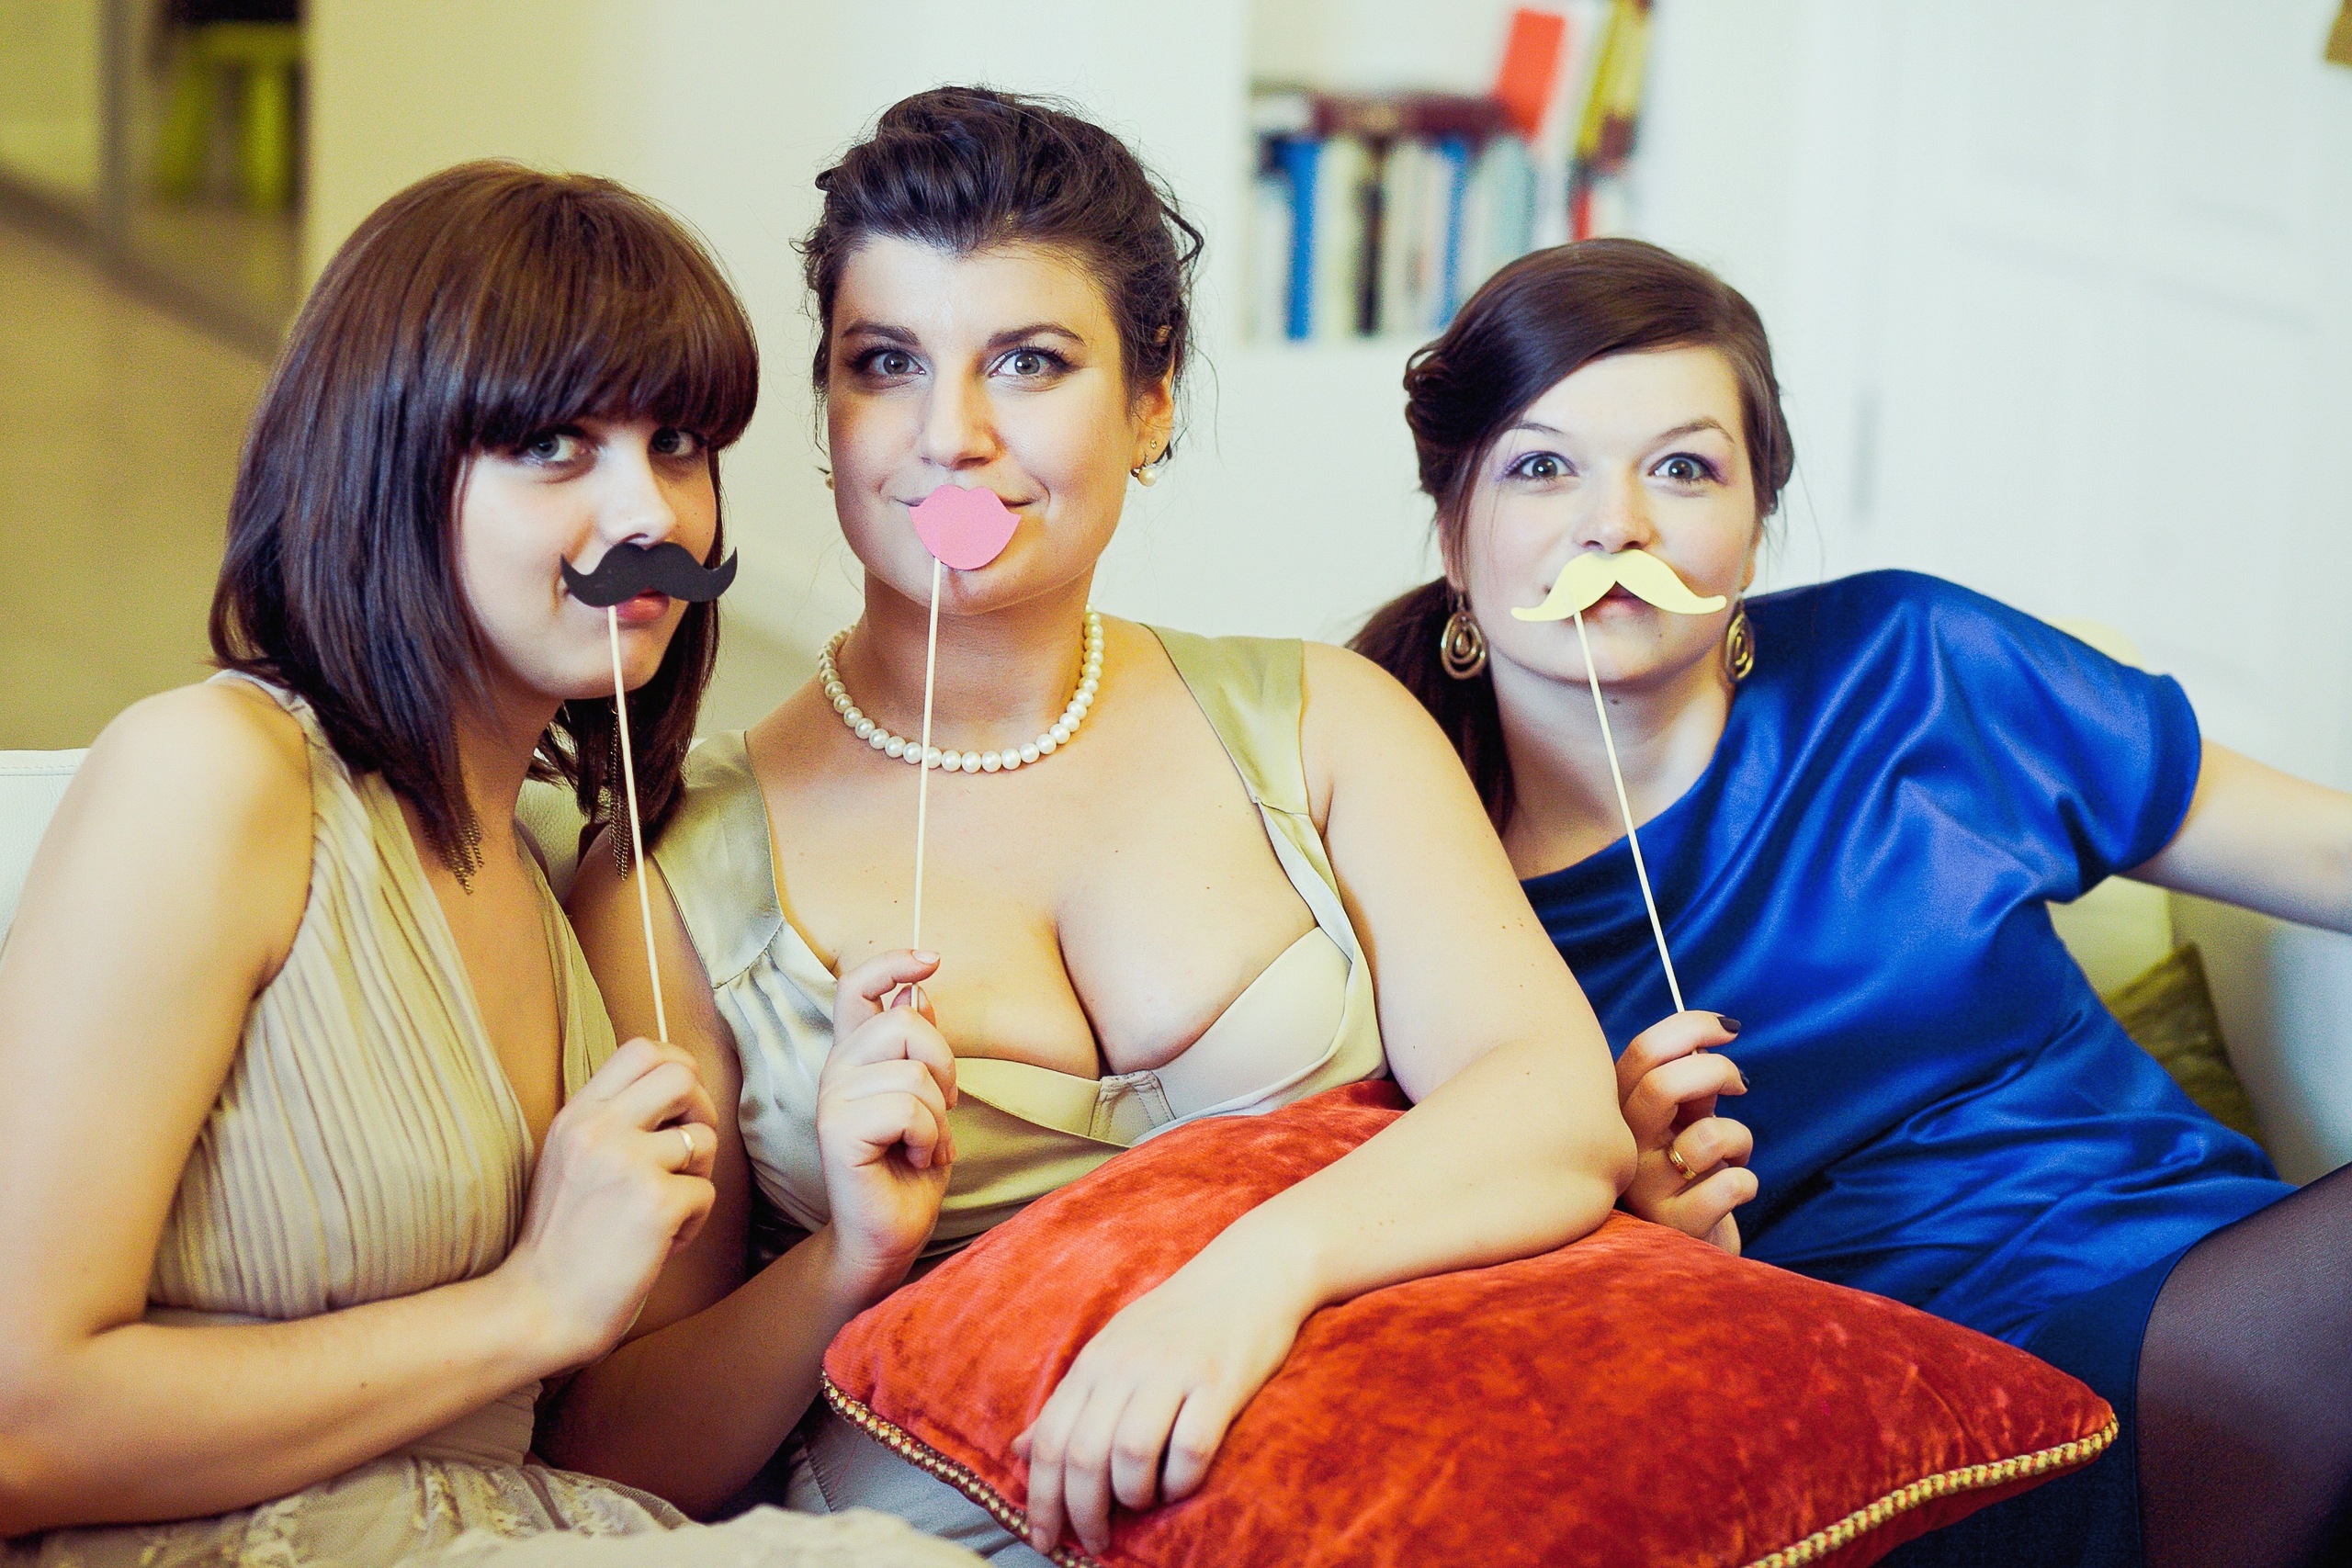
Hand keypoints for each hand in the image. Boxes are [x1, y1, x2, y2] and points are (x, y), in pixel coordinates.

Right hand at [500, 1037, 717, 1370]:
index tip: (678, 1107)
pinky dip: (693, 1223)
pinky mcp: (656, 1202)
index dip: (677, 1068)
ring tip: (665, 1210)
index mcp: (577, 1115)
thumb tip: (674, 1091)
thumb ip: (609, 1124)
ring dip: (697, 1176)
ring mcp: (628, 1163)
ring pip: (704, 1138)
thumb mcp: (568, 1160)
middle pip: (682, 1076)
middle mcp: (599, 1129)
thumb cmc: (561, 1241)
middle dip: (701, 1110)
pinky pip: (706, 1193)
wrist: (537, 1306)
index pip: (641, 1050)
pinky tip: (661, 1245)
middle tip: (687, 1154)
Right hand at [818, 949, 957, 1289]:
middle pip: (904, 1022)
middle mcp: (837, 1069)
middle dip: (945, 1066)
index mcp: (856, 1056)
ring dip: (939, 1117)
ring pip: (913, 1073)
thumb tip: (918, 994)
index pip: (856, 989)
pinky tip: (915, 1159)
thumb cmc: (911, 1169)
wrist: (890, 1234)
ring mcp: (833, 1098)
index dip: (890, 964)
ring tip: (924, 1146)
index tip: (929, 959)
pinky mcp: (838, 1129)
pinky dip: (929, 1138)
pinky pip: (907, 1108)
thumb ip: (920, 1051)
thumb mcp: (929, 1100)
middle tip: (943, 1110)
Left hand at [1013, 1248, 1308, 1556]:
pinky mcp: (1220, 1382)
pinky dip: (1180, 1481)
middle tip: (1092, 1543)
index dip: (1041, 1499)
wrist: (1249, 1271)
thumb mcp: (1112, 1350)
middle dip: (1082, 1514)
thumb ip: (1070, 1402)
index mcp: (1094, 1362)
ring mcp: (1173, 1372)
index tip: (1045, 1540)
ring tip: (1141, 1503)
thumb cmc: (1179, 1320)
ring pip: (1130, 1455)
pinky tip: (1180, 1484)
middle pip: (1084, 1455)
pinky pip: (1190, 1448)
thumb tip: (1020, 1450)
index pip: (1050, 1439)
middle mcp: (1125, 1366)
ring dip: (1131, 1496)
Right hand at [1617, 1011, 1754, 1254]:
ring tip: (1733, 1155)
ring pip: (1706, 1137)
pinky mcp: (1675, 1227)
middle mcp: (1624, 1148)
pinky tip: (1735, 1191)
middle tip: (1739, 1084)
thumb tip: (1707, 1033)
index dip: (1690, 1026)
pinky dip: (1746, 1182)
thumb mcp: (1683, 1119)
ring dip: (1739, 1138)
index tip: (1728, 1029)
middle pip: (1661, 1085)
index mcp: (1621, 1111)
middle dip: (1716, 1071)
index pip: (1642, 1052)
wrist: (1690, 1249)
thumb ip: (1688, 1082)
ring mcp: (1645, 1190)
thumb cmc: (1690, 1172)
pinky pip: (1729, 1186)